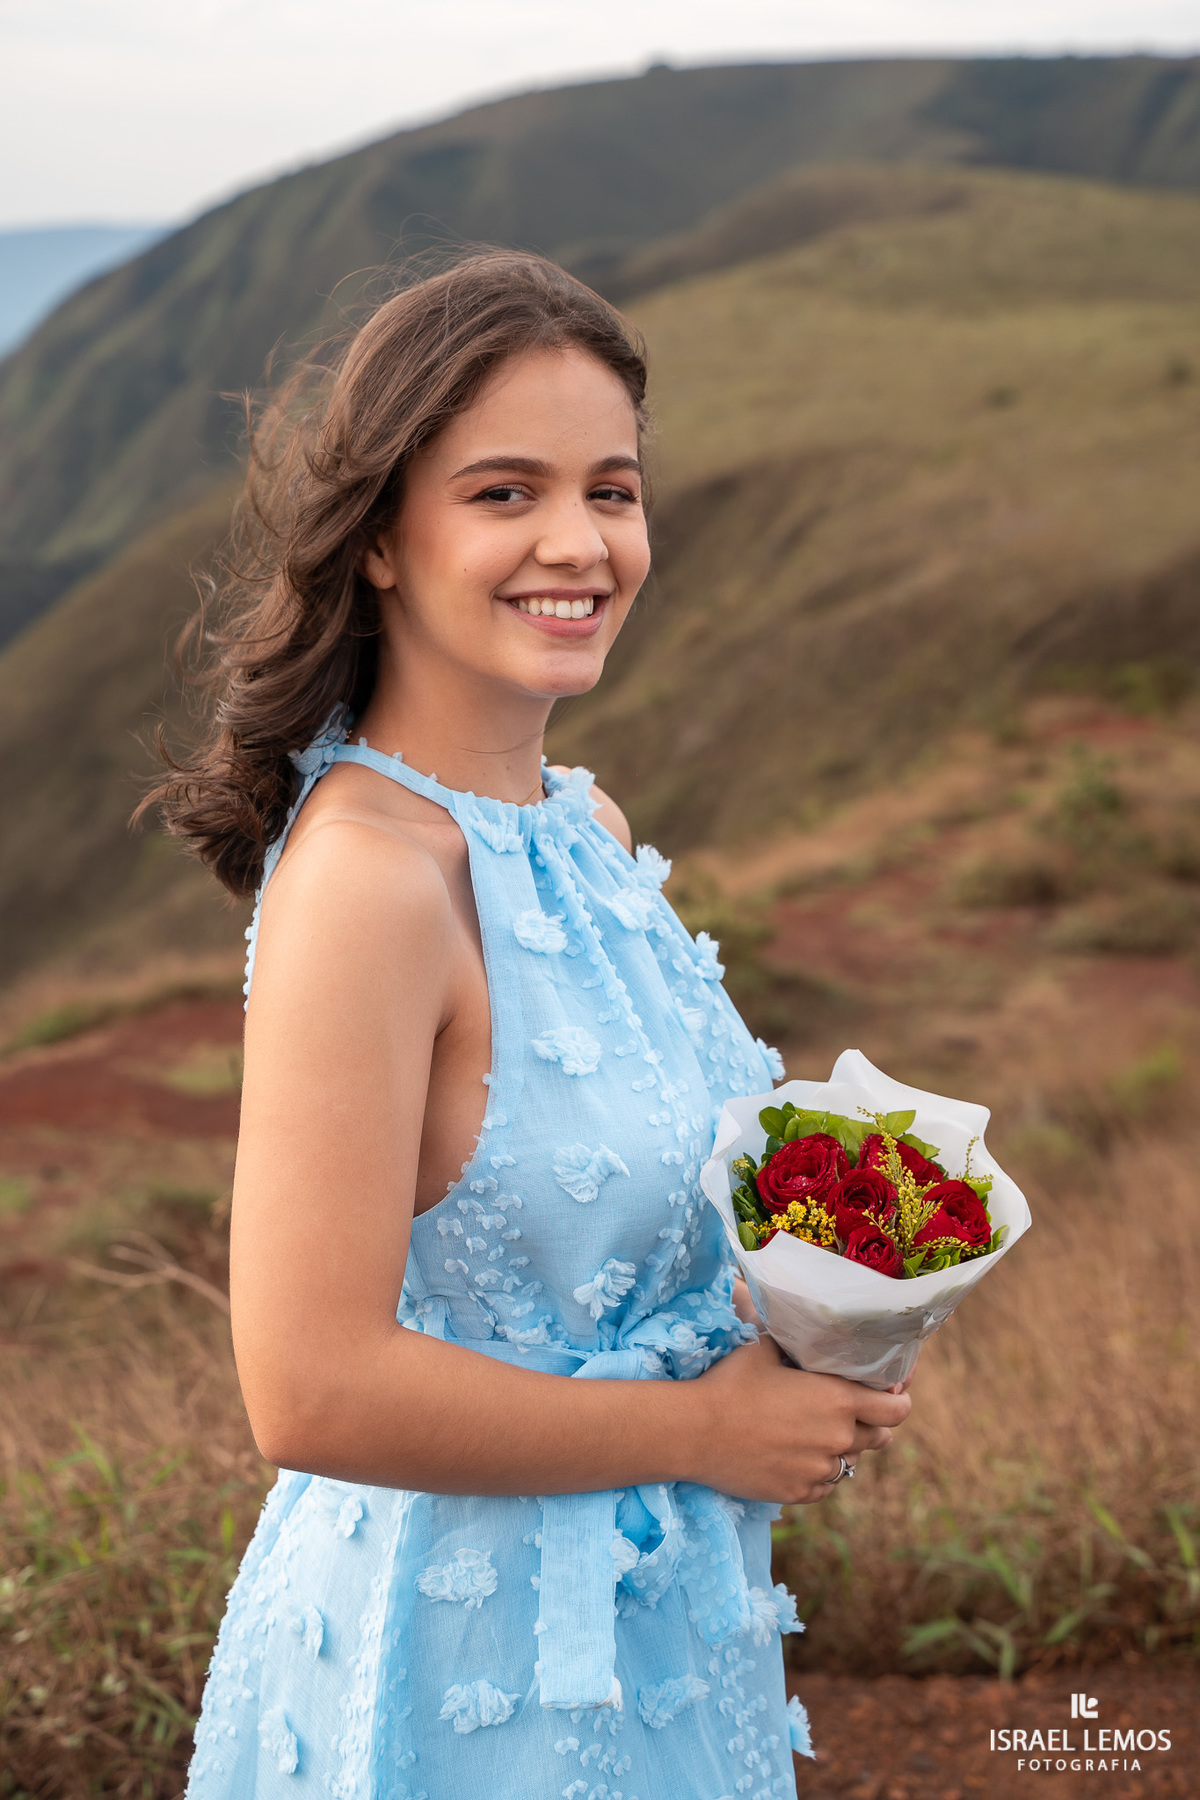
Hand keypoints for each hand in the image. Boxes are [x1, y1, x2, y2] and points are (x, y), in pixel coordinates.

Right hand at [685, 1334, 911, 1502]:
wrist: (695, 1431)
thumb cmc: (731, 1382)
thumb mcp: (766, 1349)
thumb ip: (796, 1346)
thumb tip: (802, 1330)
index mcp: (839, 1400)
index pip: (897, 1409)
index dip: (898, 1401)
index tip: (891, 1396)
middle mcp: (839, 1439)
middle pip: (880, 1438)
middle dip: (871, 1425)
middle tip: (850, 1414)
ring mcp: (820, 1470)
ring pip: (850, 1464)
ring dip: (841, 1450)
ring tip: (815, 1434)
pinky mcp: (800, 1493)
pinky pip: (824, 1485)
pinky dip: (817, 1472)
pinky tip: (796, 1456)